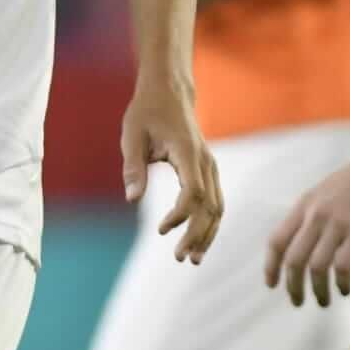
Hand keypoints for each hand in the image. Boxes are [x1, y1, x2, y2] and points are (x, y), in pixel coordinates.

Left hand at [119, 77, 222, 262]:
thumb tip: (132, 198)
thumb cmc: (147, 112)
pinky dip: (209, 224)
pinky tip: (198, 242)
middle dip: (197, 234)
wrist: (169, 92)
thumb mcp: (132, 134)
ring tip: (191, 258)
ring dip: (207, 234)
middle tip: (180, 258)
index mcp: (187, 151)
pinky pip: (215, 201)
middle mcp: (205, 160)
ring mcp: (210, 166)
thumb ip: (133, 166)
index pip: (192, 191)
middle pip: (210, 205)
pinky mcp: (209, 170)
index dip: (180, 215)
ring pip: (218, 207)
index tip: (161, 229)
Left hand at [264, 141, 349, 306]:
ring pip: (316, 267)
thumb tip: (306, 239)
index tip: (271, 284)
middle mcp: (315, 214)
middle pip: (292, 259)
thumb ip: (315, 212)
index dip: (270, 266)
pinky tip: (345, 289)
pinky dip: (341, 283)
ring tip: (323, 302)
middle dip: (292, 286)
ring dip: (317, 290)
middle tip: (297, 302)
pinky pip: (342, 266)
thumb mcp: (328, 191)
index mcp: (305, 204)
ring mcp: (337, 222)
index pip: (277, 240)